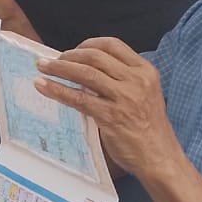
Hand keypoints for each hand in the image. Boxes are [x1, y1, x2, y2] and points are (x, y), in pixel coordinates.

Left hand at [34, 37, 184, 183]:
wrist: (160, 157)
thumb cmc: (148, 127)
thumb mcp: (143, 93)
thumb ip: (120, 79)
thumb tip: (83, 69)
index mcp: (145, 71)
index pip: (112, 45)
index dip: (88, 44)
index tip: (73, 50)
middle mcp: (137, 80)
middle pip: (95, 57)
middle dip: (68, 56)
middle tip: (51, 61)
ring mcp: (125, 98)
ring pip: (85, 74)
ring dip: (58, 68)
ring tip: (42, 67)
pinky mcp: (111, 116)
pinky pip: (78, 98)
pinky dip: (57, 90)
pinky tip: (43, 86)